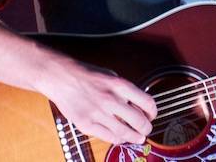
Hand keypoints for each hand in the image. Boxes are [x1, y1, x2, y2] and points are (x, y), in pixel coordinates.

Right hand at [37, 59, 157, 145]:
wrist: (61, 77)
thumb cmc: (87, 75)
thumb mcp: (112, 76)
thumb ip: (125, 91)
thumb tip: (139, 106)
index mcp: (120, 85)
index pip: (147, 102)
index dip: (153, 112)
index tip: (152, 115)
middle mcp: (111, 99)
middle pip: (139, 121)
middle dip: (146, 128)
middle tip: (147, 129)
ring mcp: (98, 113)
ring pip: (125, 133)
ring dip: (135, 137)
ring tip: (138, 137)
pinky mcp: (86, 124)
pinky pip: (108, 137)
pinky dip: (118, 139)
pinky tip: (120, 137)